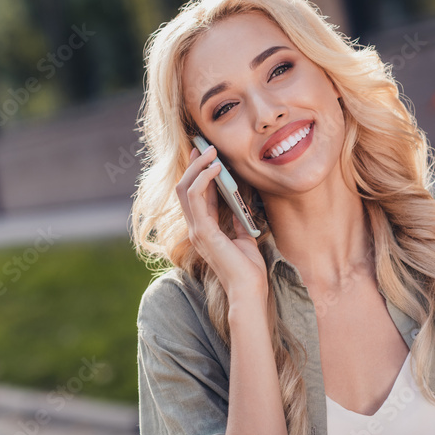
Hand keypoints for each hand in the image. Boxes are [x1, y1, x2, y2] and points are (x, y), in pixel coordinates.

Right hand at [175, 145, 267, 294]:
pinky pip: (195, 198)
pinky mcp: (203, 231)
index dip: (199, 173)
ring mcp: (196, 230)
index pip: (196, 195)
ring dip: (198, 167)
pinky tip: (216, 169)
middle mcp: (196, 228)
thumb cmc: (248, 270)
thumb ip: (237, 223)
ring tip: (212, 152)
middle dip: (193, 165)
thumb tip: (238, 208)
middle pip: (185, 188)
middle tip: (204, 146)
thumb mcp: (243, 239)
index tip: (206, 154)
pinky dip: (203, 179)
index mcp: (204, 230)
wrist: (249, 289)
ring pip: (185, 189)